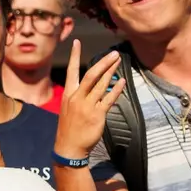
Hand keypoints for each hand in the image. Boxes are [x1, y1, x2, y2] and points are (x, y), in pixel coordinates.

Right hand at [55, 40, 123, 159]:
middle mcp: (77, 98)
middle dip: (103, 63)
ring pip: (101, 84)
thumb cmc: (70, 128)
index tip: (76, 42)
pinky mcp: (96, 115)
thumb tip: (92, 86)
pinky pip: (108, 99)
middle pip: (90, 75)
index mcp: (68, 95)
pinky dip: (116, 89)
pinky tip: (121, 81)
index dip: (73, 56)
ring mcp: (87, 106)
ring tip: (118, 61)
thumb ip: (79, 96)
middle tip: (113, 53)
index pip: (71, 71)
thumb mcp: (68, 109)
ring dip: (111, 72)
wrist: (69, 147)